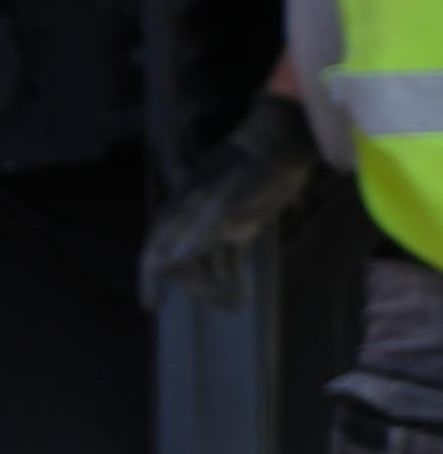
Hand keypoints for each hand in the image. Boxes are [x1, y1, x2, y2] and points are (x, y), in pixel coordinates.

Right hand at [139, 88, 329, 310]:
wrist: (282, 146)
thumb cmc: (249, 170)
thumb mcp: (224, 198)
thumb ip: (199, 230)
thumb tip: (168, 261)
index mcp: (179, 214)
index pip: (154, 252)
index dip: (150, 280)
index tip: (152, 306)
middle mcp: (192, 223)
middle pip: (184, 264)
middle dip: (199, 287)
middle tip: (224, 304)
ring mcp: (216, 225)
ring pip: (207, 264)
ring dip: (217, 285)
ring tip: (237, 304)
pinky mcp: (240, 226)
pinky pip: (229, 258)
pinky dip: (233, 276)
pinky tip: (243, 293)